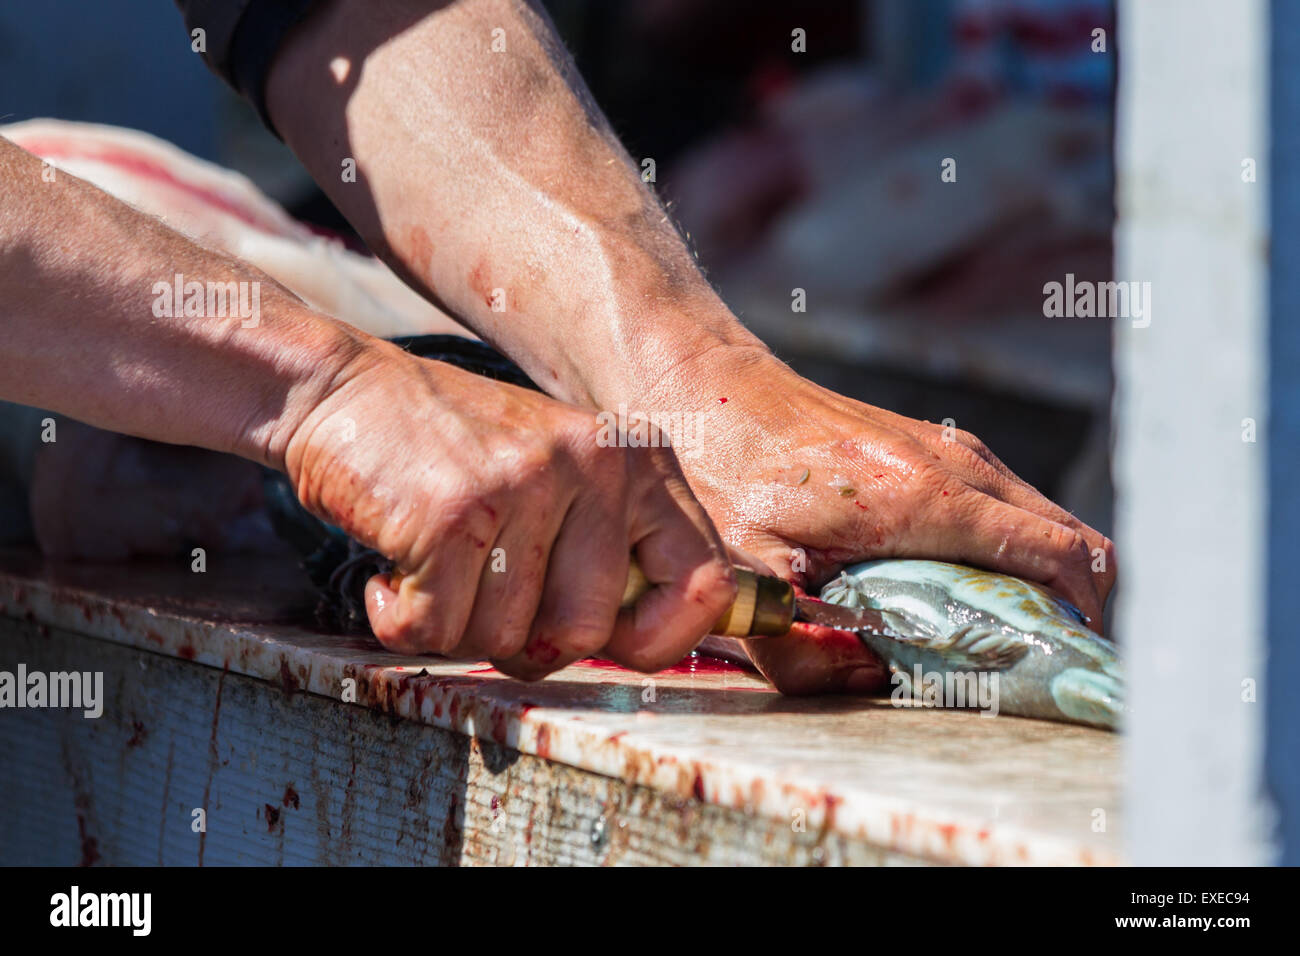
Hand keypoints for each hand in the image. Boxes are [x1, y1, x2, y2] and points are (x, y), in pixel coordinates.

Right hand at [281, 343, 735, 678]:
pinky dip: (399, 619)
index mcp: (636, 461)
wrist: (343, 391)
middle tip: (483, 600)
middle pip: (588, 633)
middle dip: (526, 644)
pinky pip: (435, 631)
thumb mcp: (561, 482)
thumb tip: (652, 646)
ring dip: (453, 625)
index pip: (704, 581)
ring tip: (434, 564)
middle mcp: (596, 464)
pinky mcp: (453, 512)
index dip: (663, 640)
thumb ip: (610, 553)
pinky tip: (394, 568)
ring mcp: (526, 484)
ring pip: (505, 639)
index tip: (613, 647)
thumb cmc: (455, 457)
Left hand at [651, 347, 1115, 693]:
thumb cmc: (727, 476)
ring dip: (1046, 577)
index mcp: (927, 500)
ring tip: (998, 630)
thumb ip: (802, 641)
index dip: (1080, 617)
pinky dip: (1017, 548)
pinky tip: (961, 584)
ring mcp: (955, 449)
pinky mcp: (940, 445)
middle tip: (1035, 660)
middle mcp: (959, 465)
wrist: (712, 388)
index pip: (1058, 555)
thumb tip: (870, 684)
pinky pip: (1011, 503)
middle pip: (1075, 540)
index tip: (1063, 664)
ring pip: (1048, 519)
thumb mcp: (750, 570)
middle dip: (1075, 607)